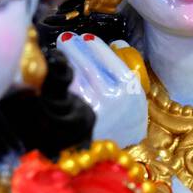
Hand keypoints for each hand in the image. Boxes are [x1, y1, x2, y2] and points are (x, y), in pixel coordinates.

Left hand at [57, 33, 147, 148]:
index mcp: (132, 90)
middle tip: (66, 39)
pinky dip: (63, 77)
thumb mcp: (134, 98)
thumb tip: (118, 43)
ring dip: (67, 60)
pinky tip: (58, 70)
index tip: (86, 38)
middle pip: (91, 65)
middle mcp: (115, 97)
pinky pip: (69, 89)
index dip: (96, 46)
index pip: (111, 60)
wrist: (113, 155)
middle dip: (76, 49)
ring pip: (78, 76)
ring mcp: (95, 107)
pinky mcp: (79, 116)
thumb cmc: (123, 121)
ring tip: (60, 50)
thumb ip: (126, 72)